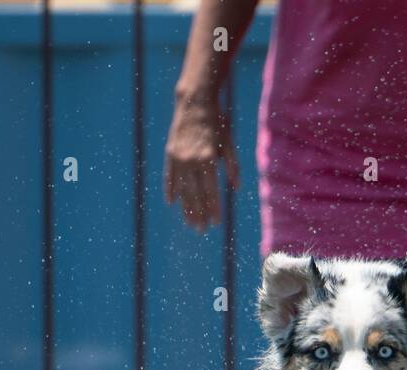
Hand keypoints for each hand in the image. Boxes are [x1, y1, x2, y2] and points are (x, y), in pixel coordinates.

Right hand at [163, 92, 239, 232]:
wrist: (194, 102)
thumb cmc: (218, 123)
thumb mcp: (229, 144)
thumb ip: (233, 167)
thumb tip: (236, 189)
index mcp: (208, 159)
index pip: (211, 191)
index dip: (214, 209)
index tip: (216, 223)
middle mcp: (191, 161)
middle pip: (195, 194)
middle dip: (199, 214)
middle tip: (201, 230)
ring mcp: (178, 158)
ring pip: (182, 189)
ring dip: (185, 208)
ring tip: (189, 223)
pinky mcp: (170, 154)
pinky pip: (169, 177)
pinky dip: (170, 190)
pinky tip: (172, 203)